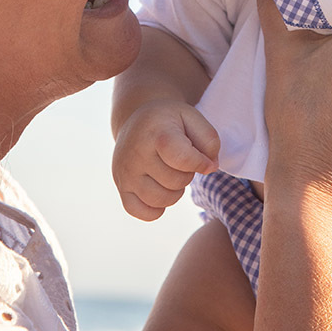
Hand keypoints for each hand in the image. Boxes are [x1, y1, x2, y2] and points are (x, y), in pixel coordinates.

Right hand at [112, 100, 219, 220]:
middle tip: (180, 161)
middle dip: (187, 174)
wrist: (135, 119)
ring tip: (170, 173)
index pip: (183, 160)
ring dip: (174, 191)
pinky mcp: (121, 188)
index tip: (205, 160)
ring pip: (161, 200)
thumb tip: (210, 168)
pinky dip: (157, 208)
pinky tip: (159, 189)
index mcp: (156, 133)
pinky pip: (144, 213)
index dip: (201, 164)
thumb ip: (209, 140)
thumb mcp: (192, 117)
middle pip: (176, 182)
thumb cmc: (168, 121)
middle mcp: (136, 154)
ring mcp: (125, 173)